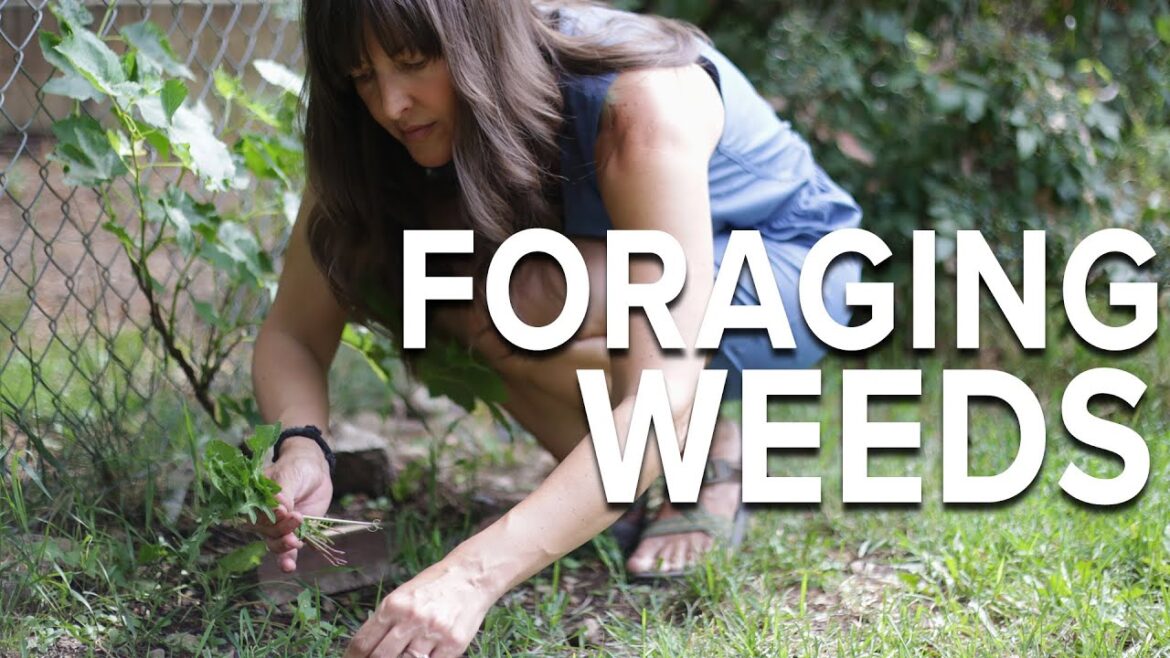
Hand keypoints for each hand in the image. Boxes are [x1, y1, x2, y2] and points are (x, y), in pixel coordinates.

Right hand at [250, 436, 332, 571]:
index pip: (254, 516)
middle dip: (281, 528)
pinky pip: (286, 552)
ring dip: (284, 545)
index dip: (266, 517)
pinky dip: (286, 560)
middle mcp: (263, 517)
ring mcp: (277, 527)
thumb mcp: (289, 474)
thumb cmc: (297, 467)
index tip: (282, 511)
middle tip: (297, 516)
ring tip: (295, 541)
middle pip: (266, 531)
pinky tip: (288, 568)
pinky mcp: (292, 534)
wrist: (315, 469)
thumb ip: (283, 492)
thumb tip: (279, 509)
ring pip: (274, 542)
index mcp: (254, 501)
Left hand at [344, 558, 495, 657]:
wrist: (471, 576)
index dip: (353, 657)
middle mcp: (412, 619)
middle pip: (380, 657)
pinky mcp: (453, 644)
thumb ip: (386, 619)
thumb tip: (367, 648)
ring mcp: (433, 633)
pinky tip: (423, 654)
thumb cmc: (435, 585)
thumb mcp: (404, 594)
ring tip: (403, 653)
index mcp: (394, 605)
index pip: (364, 642)